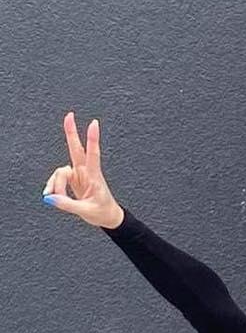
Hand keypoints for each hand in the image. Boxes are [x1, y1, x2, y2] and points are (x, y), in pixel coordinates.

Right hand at [42, 113, 122, 228]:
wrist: (107, 216)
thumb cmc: (102, 212)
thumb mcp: (86, 211)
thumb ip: (67, 204)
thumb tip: (50, 198)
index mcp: (94, 177)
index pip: (93, 154)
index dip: (92, 139)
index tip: (94, 123)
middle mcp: (86, 172)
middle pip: (76, 149)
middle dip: (71, 132)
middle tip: (69, 115)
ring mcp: (79, 174)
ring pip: (60, 172)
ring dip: (55, 184)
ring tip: (55, 198)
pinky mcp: (73, 179)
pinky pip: (58, 178)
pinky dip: (53, 187)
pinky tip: (51, 195)